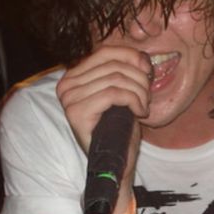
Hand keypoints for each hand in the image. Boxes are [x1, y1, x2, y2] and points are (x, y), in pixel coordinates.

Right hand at [57, 45, 151, 209]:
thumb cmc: (119, 127)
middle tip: (147, 97)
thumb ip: (126, 70)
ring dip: (139, 92)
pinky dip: (133, 100)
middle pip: (113, 65)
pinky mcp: (77, 111)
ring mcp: (69, 99)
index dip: (132, 57)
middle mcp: (66, 85)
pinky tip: (139, 112)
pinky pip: (114, 93)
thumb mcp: (122, 91)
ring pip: (116, 79)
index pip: (105, 51)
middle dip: (139, 79)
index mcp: (73, 76)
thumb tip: (142, 56)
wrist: (115, 162)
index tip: (148, 71)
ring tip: (143, 106)